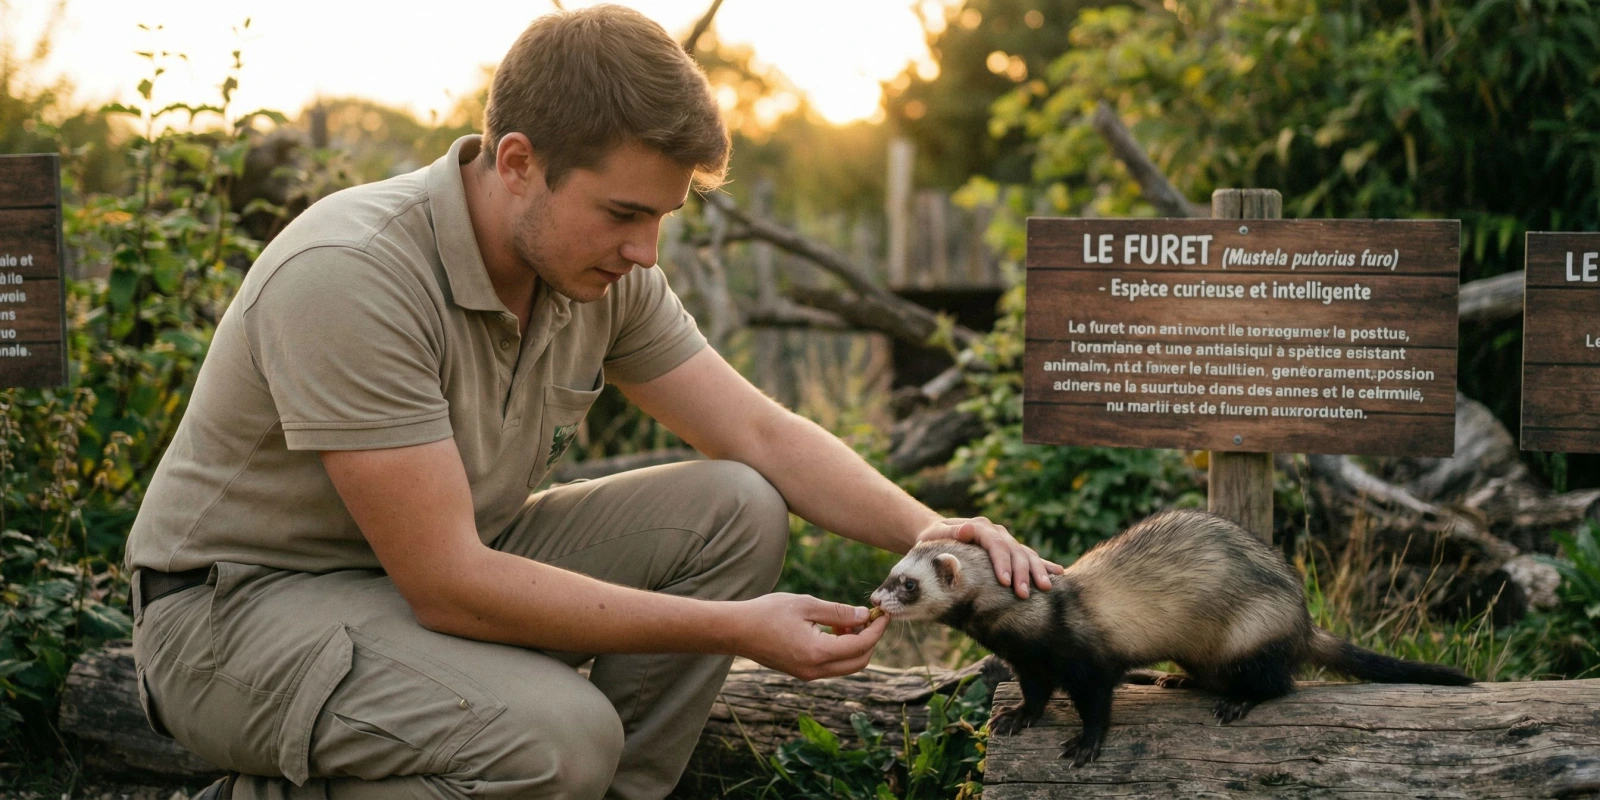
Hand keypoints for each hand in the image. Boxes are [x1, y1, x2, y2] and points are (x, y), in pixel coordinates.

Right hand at [731, 593, 889, 680]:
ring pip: (846, 665)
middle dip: (870, 640)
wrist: (736, 630)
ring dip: (855, 645)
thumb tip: (863, 616)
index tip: (883, 614)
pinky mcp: (802, 672)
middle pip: (859, 662)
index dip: (876, 629)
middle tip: (868, 617)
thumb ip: (838, 612)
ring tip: (845, 621)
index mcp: (817, 653)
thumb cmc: (767, 613)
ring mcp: (808, 674)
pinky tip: (832, 629)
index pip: (861, 646)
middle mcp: (815, 670)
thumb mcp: (806, 604)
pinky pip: (832, 665)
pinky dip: (840, 649)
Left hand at [915, 517, 1062, 598]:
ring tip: (1046, 588)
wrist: (939, 535)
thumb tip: (966, 529)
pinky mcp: (1011, 550)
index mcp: (979, 527)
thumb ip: (950, 533)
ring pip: (1026, 554)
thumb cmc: (932, 540)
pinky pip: (1030, 557)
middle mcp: (996, 532)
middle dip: (1021, 573)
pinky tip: (1058, 573)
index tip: (1005, 582)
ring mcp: (1006, 540)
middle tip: (1024, 594)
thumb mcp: (935, 536)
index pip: (995, 544)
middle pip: (1014, 551)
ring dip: (1037, 571)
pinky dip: (1044, 565)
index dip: (1002, 562)